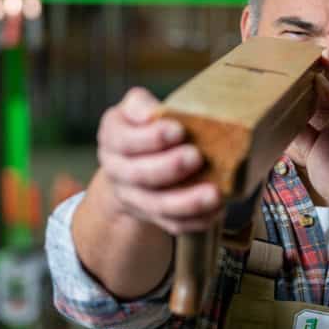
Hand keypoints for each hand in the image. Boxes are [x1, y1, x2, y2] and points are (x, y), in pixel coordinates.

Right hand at [96, 87, 222, 235]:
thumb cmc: (142, 127)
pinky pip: (173, 224)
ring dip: (187, 202)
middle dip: (170, 167)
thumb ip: (142, 105)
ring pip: (157, 205)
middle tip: (196, 157)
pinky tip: (216, 211)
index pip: (124, 140)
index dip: (151, 137)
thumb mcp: (136, 108)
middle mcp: (117, 171)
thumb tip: (153, 112)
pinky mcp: (153, 216)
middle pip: (139, 175)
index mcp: (112, 138)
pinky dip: (195, 220)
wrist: (131, 164)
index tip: (178, 130)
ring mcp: (134, 198)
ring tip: (214, 194)